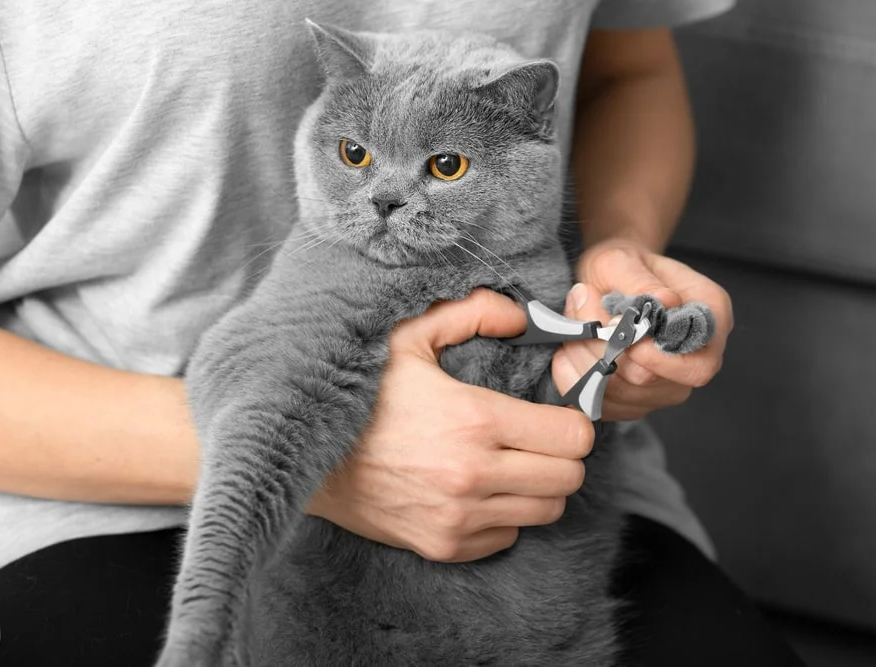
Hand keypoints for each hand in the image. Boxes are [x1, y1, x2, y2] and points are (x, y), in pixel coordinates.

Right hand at [307, 289, 595, 562]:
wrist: (302, 455)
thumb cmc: (359, 392)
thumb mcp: (408, 336)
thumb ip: (473, 312)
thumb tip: (523, 317)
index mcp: (474, 418)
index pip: (573, 435)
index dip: (572, 420)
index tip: (553, 412)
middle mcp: (473, 474)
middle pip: (569, 478)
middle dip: (562, 454)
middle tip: (537, 437)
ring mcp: (459, 517)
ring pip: (546, 511)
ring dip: (538, 486)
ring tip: (510, 462)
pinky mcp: (442, 546)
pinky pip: (507, 537)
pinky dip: (505, 515)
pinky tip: (479, 489)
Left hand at [552, 239, 732, 420]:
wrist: (606, 280)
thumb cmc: (621, 267)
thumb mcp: (623, 259)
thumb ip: (639, 281)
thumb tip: (664, 301)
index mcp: (710, 318)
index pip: (700, 364)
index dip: (659, 360)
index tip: (622, 336)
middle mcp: (695, 358)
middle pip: (654, 382)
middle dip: (608, 352)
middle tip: (583, 319)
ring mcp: (665, 385)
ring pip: (623, 394)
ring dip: (587, 363)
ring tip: (575, 330)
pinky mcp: (635, 401)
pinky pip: (602, 404)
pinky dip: (576, 379)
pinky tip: (569, 352)